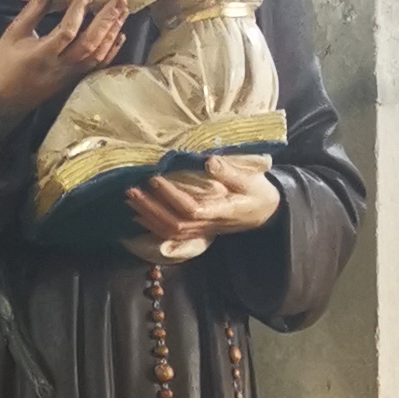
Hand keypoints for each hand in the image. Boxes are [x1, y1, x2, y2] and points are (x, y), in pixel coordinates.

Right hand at [0, 0, 128, 124]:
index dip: (81, 5)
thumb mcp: (13, 33)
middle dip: (107, 19)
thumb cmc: (6, 63)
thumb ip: (32, 11)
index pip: (68, 27)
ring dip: (112, 32)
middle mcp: (62, 65)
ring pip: (97, 54)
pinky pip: (97, 65)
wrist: (5, 98)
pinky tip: (120, 35)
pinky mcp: (74, 79)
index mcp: (44, 53)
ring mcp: (70, 74)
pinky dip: (111, 50)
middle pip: (90, 42)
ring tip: (123, 12)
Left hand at [126, 156, 283, 260]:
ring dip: (149, 216)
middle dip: (151, 208)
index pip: (192, 209)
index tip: (155, 179)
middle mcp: (209, 224)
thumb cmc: (259, 192)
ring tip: (131, 200)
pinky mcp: (199, 231)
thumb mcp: (251, 178)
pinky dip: (154, 226)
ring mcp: (203, 230)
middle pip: (174, 224)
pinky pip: (172, 235)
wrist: (267, 211)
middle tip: (132, 190)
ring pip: (171, 232)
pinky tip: (139, 216)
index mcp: (222, 211)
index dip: (171, 197)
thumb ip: (230, 172)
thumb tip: (209, 161)